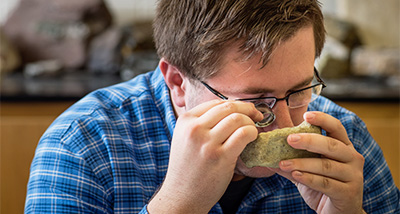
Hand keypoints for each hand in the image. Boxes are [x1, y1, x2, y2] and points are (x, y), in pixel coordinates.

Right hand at [148, 100, 262, 212]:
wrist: (181, 195)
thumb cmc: (187, 168)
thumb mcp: (185, 138)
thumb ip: (201, 123)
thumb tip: (230, 110)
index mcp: (185, 121)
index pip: (216, 103)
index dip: (235, 104)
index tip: (244, 110)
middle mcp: (194, 129)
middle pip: (229, 107)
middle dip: (247, 108)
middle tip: (256, 115)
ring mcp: (207, 143)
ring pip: (238, 118)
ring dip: (251, 122)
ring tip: (253, 131)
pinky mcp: (220, 157)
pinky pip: (243, 134)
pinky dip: (252, 133)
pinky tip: (252, 138)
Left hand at [273, 111, 364, 213]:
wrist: (337, 213)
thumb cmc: (323, 186)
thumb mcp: (307, 169)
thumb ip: (293, 159)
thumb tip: (267, 152)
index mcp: (344, 147)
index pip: (336, 128)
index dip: (323, 119)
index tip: (306, 115)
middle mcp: (353, 158)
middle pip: (331, 145)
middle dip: (309, 140)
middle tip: (289, 139)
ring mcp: (353, 176)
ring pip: (326, 165)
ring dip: (302, 163)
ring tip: (282, 163)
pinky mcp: (348, 193)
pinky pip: (326, 183)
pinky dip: (308, 178)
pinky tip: (295, 175)